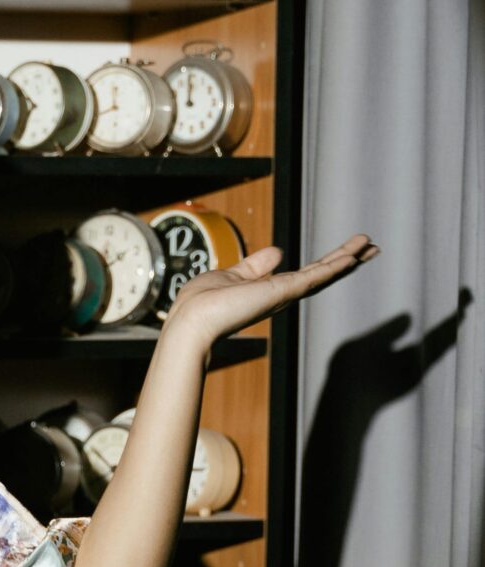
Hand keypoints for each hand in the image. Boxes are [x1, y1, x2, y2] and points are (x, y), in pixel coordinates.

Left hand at [163, 234, 379, 354]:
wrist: (192, 320)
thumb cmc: (203, 302)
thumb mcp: (234, 275)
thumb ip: (256, 265)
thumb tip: (279, 252)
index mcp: (273, 289)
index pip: (309, 272)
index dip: (330, 261)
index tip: (351, 249)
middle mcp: (283, 293)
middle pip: (324, 273)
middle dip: (348, 259)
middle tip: (374, 246)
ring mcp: (284, 294)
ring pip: (324, 273)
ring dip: (347, 258)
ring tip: (371, 245)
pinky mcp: (280, 292)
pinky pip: (312, 278)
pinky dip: (332, 268)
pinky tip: (351, 258)